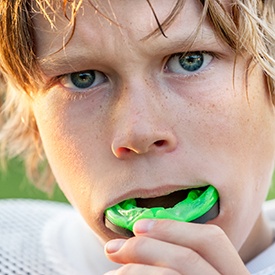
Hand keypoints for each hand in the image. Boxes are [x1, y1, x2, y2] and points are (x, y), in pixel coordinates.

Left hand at [104, 219, 249, 273]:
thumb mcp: (195, 270)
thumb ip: (181, 259)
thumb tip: (143, 235)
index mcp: (233, 274)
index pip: (212, 240)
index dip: (173, 227)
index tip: (138, 226)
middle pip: (188, 257)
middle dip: (144, 247)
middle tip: (113, 248)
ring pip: (171, 274)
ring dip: (133, 269)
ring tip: (112, 272)